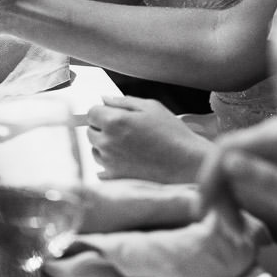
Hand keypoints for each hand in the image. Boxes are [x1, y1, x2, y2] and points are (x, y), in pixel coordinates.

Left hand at [86, 96, 210, 181]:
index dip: (102, 111)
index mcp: (114, 121)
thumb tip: (104, 99)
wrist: (186, 164)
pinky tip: (127, 160)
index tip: (113, 114)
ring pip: (95, 149)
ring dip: (105, 145)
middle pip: (90, 131)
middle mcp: (107, 142)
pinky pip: (101, 168)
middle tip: (125, 130)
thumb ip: (123, 101)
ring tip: (129, 146)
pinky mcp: (115, 177)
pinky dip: (110, 163)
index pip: (91, 112)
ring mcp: (109, 162)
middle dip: (102, 128)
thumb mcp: (151, 107)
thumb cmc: (172, 133)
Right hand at [198, 116, 276, 255]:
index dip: (208, 178)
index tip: (201, 211)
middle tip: (230, 230)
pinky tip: (251, 221)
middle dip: (222, 192)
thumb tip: (229, 162)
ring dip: (232, 196)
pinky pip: (253, 169)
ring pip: (239, 163)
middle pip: (231, 155)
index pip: (229, 147)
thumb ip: (267, 180)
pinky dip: (246, 194)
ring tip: (241, 231)